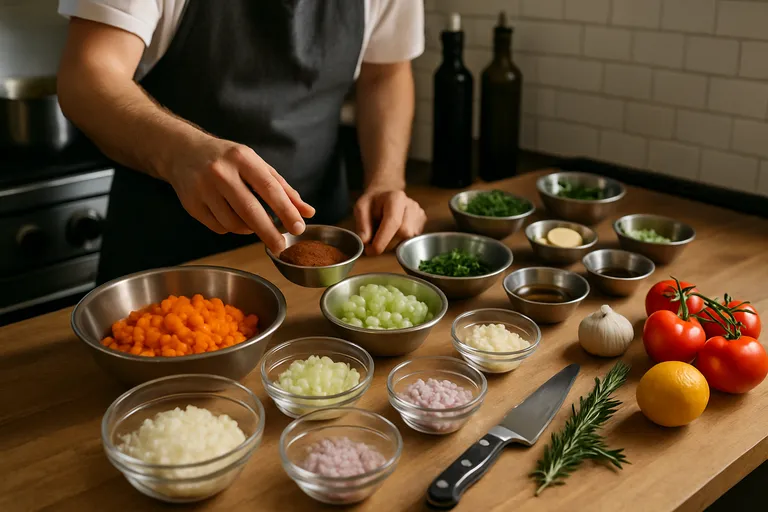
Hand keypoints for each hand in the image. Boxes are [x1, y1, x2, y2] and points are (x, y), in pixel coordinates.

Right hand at [159, 134, 314, 253]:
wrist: (182, 152)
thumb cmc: (228, 159)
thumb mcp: (257, 165)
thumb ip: (284, 189)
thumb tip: (307, 212)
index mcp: (242, 158)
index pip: (269, 188)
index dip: (286, 210)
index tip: (298, 227)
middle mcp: (221, 172)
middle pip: (250, 210)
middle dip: (269, 232)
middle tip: (281, 246)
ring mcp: (203, 189)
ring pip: (234, 223)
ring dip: (249, 229)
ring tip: (253, 223)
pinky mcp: (192, 204)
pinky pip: (219, 228)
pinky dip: (231, 228)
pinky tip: (232, 217)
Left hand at [354, 187, 425, 254]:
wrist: (386, 196)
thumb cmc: (373, 203)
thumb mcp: (361, 208)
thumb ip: (362, 224)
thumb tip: (366, 241)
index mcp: (396, 198)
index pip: (393, 222)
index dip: (383, 239)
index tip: (371, 251)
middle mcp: (411, 205)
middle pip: (403, 233)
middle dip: (386, 243)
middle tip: (373, 244)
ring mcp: (419, 214)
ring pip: (408, 239)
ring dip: (393, 243)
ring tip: (383, 234)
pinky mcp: (422, 222)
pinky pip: (411, 240)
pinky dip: (399, 241)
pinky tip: (393, 233)